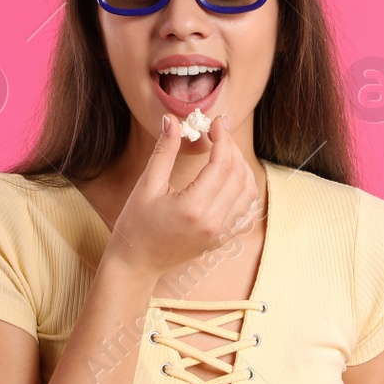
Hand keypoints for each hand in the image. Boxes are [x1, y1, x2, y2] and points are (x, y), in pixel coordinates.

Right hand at [104, 113, 259, 277]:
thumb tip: (172, 120)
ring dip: (241, 166)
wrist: (136, 262)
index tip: (215, 122)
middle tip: (218, 133)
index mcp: (193, 207)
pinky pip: (246, 211)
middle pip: (238, 175)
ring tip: (224, 151)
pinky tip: (231, 177)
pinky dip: (245, 189)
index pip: (222, 164)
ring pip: (248, 192)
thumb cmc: (136, 225)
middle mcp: (213, 222)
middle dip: (232, 148)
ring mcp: (220, 233)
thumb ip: (164, 151)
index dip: (223, 138)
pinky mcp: (222, 238)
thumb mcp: (146, 185)